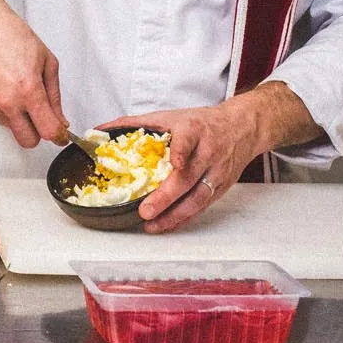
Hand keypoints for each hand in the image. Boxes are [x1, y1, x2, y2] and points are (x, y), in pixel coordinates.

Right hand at [0, 0, 63, 151]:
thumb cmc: (11, 35)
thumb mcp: (47, 61)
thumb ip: (54, 96)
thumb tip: (59, 120)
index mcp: (27, 90)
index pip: (48, 131)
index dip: (58, 135)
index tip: (59, 133)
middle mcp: (5, 101)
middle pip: (28, 141)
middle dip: (36, 131)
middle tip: (37, 115)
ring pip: (9, 127)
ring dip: (14, 115)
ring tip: (11, 87)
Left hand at [105, 83, 316, 233]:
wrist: (241, 127)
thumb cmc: (201, 122)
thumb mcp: (171, 116)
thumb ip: (137, 124)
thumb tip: (102, 130)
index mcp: (193, 130)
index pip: (187, 140)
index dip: (180, 151)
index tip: (174, 163)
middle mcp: (207, 151)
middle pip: (188, 177)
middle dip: (166, 197)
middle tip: (145, 210)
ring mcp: (216, 171)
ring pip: (197, 197)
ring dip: (174, 215)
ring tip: (152, 225)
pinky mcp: (221, 187)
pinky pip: (202, 206)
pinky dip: (183, 218)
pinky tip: (166, 225)